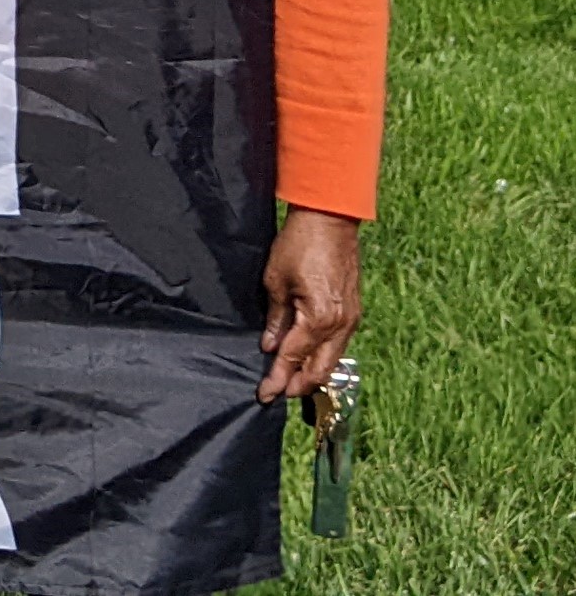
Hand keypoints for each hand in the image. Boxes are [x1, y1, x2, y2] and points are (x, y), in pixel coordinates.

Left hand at [258, 207, 362, 403]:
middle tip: (277, 394)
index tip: (264, 395)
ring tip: (291, 382)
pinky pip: (338, 344)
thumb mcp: (275, 281)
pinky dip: (323, 356)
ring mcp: (351, 319)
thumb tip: (269, 346)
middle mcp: (341, 325)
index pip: (294, 357)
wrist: (329, 221)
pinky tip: (309, 358)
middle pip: (320, 369)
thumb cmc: (298, 245)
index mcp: (319, 319)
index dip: (277, 378)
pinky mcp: (353, 312)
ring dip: (312, 374)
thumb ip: (275, 319)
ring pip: (332, 360)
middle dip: (299, 385)